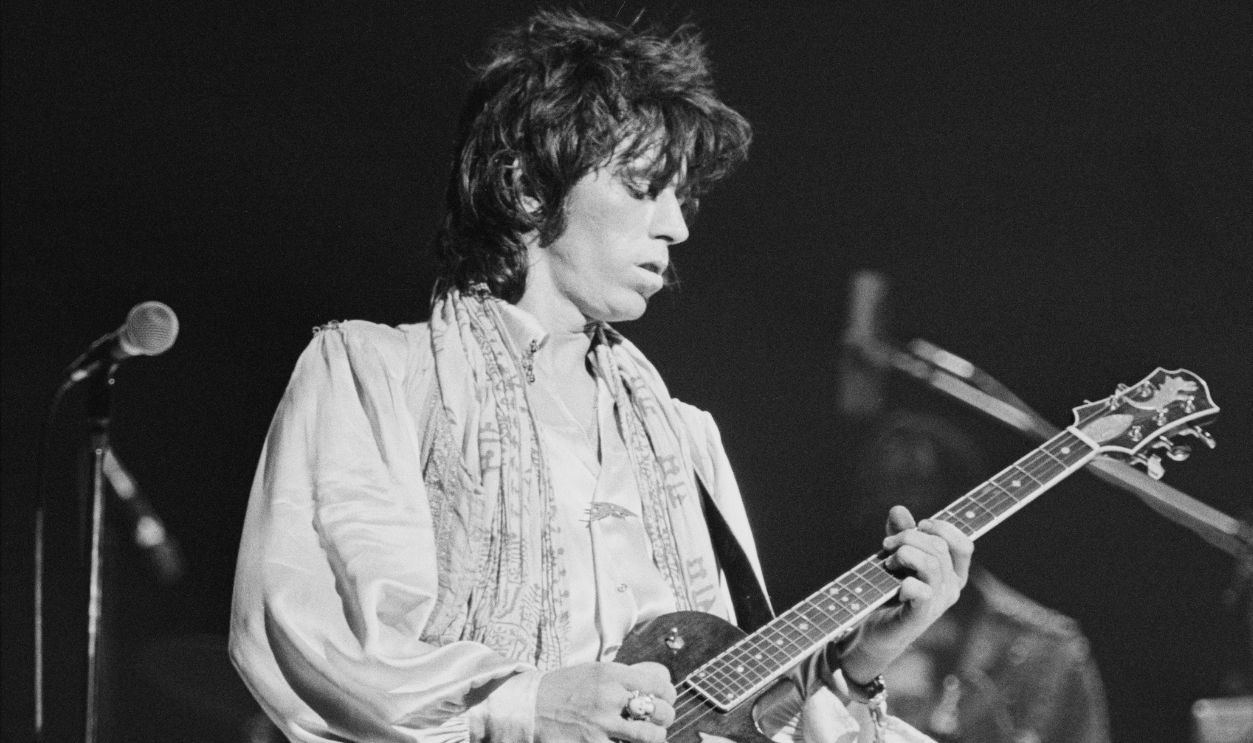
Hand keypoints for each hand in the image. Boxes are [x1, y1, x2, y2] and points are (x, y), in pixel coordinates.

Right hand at [535, 661, 676, 742]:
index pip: (657, 683)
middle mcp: (608, 697)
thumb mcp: (592, 671)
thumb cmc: (561, 689)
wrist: (527, 706)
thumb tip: (654, 684)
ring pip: (648, 736)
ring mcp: (600, 725)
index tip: (666, 698)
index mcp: (610, 674)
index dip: (668, 694)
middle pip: (658, 710)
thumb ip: (621, 678)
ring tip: (652, 736)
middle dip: (665, 717)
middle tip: (661, 720)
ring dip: (655, 737)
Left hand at [838, 505, 972, 683]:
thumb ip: (900, 532)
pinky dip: (904, 581)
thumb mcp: (896, 555)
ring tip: (887, 562)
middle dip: (908, 536)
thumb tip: (898, 509)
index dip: (942, 527)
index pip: (963, 544)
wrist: (876, 629)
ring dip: (903, 553)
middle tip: (886, 545)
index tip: (919, 524)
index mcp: (953, 573)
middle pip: (939, 547)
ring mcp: (938, 604)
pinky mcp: (919, 616)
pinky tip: (894, 584)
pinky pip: (920, 590)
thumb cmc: (890, 590)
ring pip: (930, 563)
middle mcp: (951, 588)